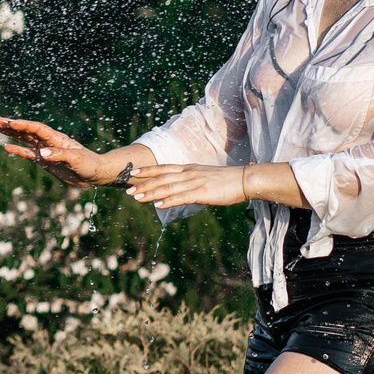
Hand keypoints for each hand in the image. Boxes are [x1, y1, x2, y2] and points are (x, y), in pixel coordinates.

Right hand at [0, 116, 118, 187]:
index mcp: (56, 138)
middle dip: (13, 125)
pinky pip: (28, 153)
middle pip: (28, 131)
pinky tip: (6, 147)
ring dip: (12, 134)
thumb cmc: (88, 164)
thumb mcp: (76, 160)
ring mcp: (46, 150)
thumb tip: (41, 153)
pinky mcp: (45, 161)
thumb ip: (59, 155)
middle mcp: (49, 141)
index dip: (23, 125)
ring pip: (25, 139)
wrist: (94, 173)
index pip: (36, 129)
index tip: (10, 123)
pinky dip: (17, 150)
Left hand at [123, 163, 249, 209]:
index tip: (133, 171)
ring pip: (168, 188)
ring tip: (137, 198)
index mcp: (189, 168)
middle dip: (143, 184)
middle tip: (128, 190)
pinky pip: (181, 198)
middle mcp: (189, 173)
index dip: (148, 170)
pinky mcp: (202, 193)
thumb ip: (191, 181)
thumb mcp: (205, 177)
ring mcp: (195, 183)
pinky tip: (158, 206)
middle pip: (161, 178)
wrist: (245, 179)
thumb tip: (181, 188)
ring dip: (151, 194)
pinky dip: (168, 201)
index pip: (164, 167)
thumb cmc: (226, 180)